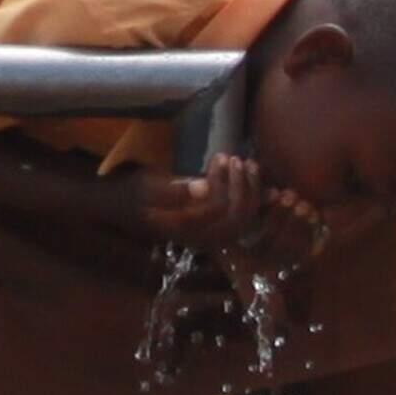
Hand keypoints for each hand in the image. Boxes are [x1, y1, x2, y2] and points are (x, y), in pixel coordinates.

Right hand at [136, 152, 284, 249]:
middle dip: (244, 187)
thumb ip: (174, 189)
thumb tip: (204, 187)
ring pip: (245, 221)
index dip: (224, 182)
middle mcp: (200, 237)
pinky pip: (244, 222)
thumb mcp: (146, 186)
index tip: (220, 157)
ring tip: (249, 165)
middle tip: (238, 160)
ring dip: (253, 193)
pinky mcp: (215, 229)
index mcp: (183, 228)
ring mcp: (210, 236)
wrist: (122, 208)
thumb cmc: (133, 193)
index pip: (218, 208)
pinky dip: (259, 205)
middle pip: (237, 218)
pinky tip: (272, 189)